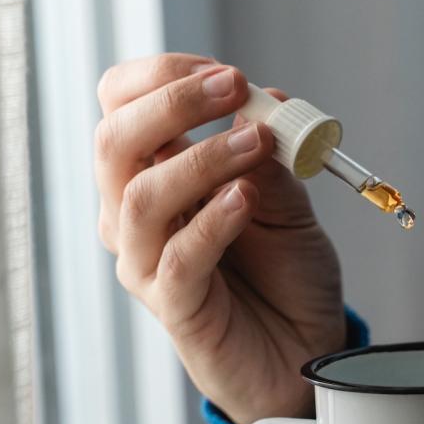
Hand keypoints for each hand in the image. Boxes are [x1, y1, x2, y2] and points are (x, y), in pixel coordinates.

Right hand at [94, 53, 344, 423]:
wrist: (307, 351)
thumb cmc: (288, 276)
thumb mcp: (290, 206)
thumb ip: (271, 160)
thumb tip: (262, 103)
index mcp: (157, 174)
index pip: (122, 108)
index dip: (163, 79)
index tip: (224, 73)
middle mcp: (138, 214)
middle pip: (116, 141)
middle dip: (171, 103)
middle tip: (232, 85)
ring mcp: (148, 261)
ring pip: (140, 196)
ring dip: (201, 159)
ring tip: (256, 143)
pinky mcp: (174, 305)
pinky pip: (176, 257)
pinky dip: (211, 220)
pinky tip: (245, 200)